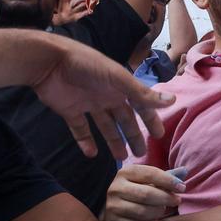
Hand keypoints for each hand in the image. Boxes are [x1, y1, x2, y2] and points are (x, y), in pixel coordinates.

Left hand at [28, 35, 171, 158]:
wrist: (49, 62)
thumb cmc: (86, 65)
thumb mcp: (117, 78)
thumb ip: (142, 93)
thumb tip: (172, 101)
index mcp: (119, 86)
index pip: (140, 105)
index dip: (150, 119)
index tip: (159, 135)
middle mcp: (106, 96)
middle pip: (123, 119)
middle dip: (133, 135)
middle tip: (141, 154)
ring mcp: (88, 104)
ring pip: (104, 126)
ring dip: (113, 141)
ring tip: (120, 158)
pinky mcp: (69, 111)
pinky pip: (80, 129)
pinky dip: (85, 141)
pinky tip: (92, 154)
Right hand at [102, 164, 184, 220]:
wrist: (114, 206)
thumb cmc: (137, 189)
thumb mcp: (147, 179)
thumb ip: (165, 176)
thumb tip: (184, 172)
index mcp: (125, 172)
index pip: (150, 174)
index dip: (169, 181)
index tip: (182, 188)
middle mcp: (116, 188)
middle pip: (147, 194)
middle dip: (166, 198)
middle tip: (176, 201)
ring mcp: (113, 206)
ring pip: (143, 212)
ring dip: (158, 212)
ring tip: (162, 210)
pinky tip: (154, 220)